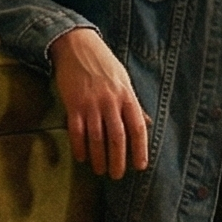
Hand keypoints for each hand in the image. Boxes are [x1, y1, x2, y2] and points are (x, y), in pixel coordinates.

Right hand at [49, 27, 151, 178]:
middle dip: (118, 161)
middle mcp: (110, 101)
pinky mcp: (73, 104)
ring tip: (100, 170)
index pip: (137, 128)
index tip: (140, 166)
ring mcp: (91, 104)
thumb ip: (134, 104)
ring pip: (96, 139)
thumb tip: (148, 124)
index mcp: (126, 96)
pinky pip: (77, 132)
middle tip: (117, 175)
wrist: (77, 46)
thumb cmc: (104, 64)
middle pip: (117, 138)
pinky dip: (79, 148)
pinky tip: (82, 157)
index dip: (140, 149)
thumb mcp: (124, 81)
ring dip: (99, 158)